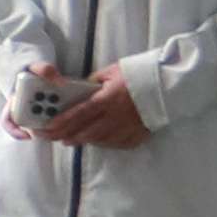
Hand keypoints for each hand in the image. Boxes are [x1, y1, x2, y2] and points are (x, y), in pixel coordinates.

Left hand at [26, 64, 150, 149]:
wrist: (167, 86)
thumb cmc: (138, 75)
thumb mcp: (111, 72)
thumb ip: (94, 82)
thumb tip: (80, 89)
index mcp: (108, 99)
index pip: (80, 113)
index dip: (62, 122)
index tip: (48, 127)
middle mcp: (115, 117)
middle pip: (86, 131)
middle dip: (65, 135)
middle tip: (52, 137)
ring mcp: (127, 128)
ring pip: (99, 140)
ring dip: (82, 140)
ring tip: (69, 140)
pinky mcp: (137, 136)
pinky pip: (115, 144)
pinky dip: (102, 143)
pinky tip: (94, 141)